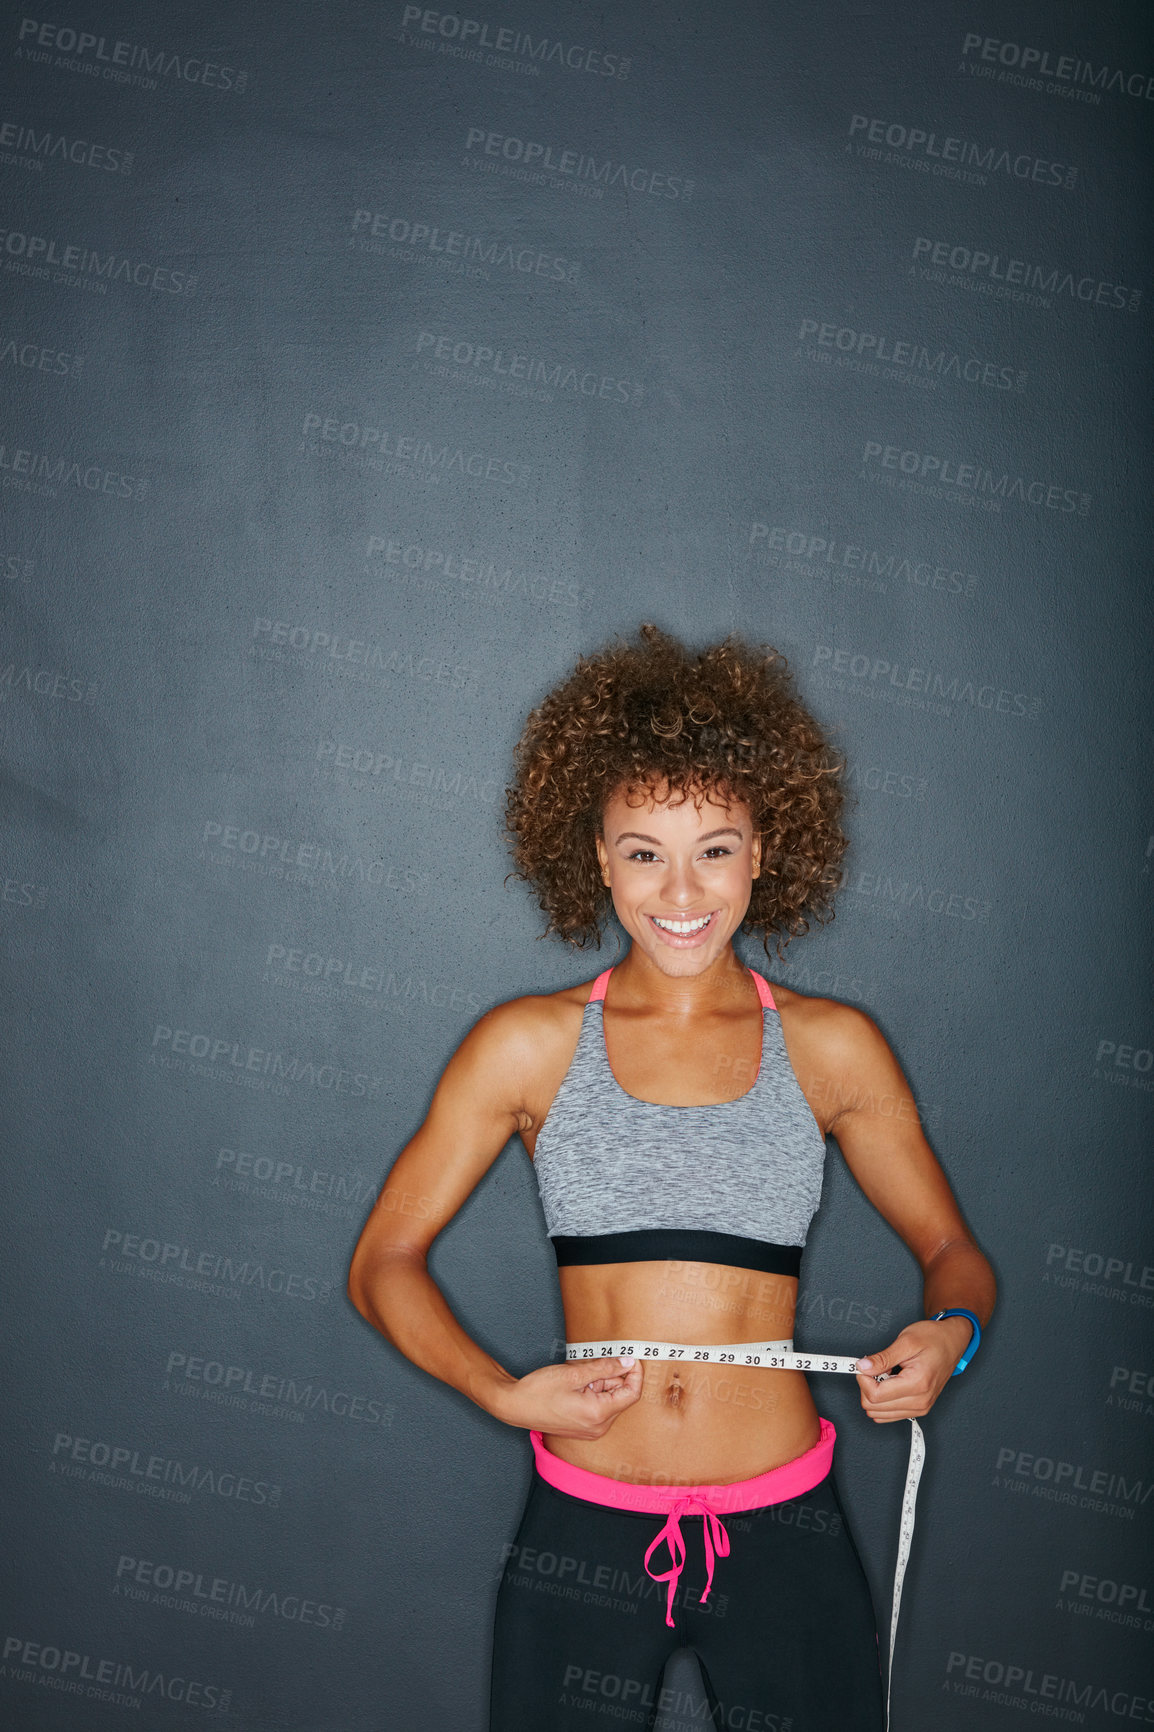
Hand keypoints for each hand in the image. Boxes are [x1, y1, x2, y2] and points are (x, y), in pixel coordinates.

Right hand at [491, 1355, 643, 1437]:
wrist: (514, 1406)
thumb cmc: (539, 1391)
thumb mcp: (574, 1373)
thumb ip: (604, 1367)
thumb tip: (627, 1361)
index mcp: (599, 1414)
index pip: (632, 1393)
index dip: (634, 1373)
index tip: (630, 1356)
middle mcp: (598, 1427)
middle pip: (620, 1396)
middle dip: (613, 1376)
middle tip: (593, 1363)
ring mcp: (590, 1429)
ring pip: (608, 1400)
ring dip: (600, 1383)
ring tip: (579, 1375)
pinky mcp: (583, 1428)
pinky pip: (598, 1407)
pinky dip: (593, 1392)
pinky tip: (576, 1384)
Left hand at [854, 1316, 972, 1422]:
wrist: (952, 1343)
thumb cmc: (933, 1339)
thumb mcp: (906, 1341)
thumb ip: (882, 1358)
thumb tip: (862, 1368)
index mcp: (917, 1384)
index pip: (875, 1396)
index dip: (863, 1379)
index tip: (865, 1365)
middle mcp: (920, 1402)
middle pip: (874, 1407)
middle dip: (868, 1386)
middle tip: (878, 1368)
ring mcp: (920, 1408)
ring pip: (879, 1414)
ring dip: (876, 1393)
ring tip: (887, 1374)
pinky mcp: (918, 1409)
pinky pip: (888, 1414)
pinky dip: (883, 1400)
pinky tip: (890, 1383)